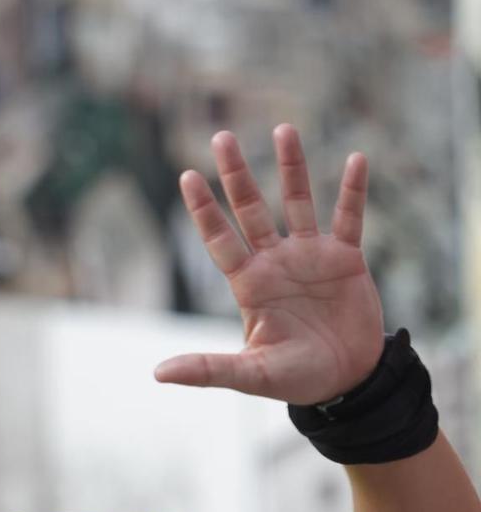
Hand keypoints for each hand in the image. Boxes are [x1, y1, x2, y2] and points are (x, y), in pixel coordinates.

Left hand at [155, 125, 384, 404]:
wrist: (347, 382)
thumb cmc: (296, 378)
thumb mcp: (250, 374)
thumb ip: (208, 368)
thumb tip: (157, 373)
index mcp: (248, 284)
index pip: (220, 238)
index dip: (204, 209)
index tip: (187, 175)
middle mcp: (274, 261)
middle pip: (251, 209)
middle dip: (236, 174)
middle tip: (220, 136)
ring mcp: (310, 256)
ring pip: (297, 202)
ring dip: (291, 168)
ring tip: (282, 129)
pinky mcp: (346, 260)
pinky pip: (350, 218)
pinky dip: (352, 191)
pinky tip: (355, 159)